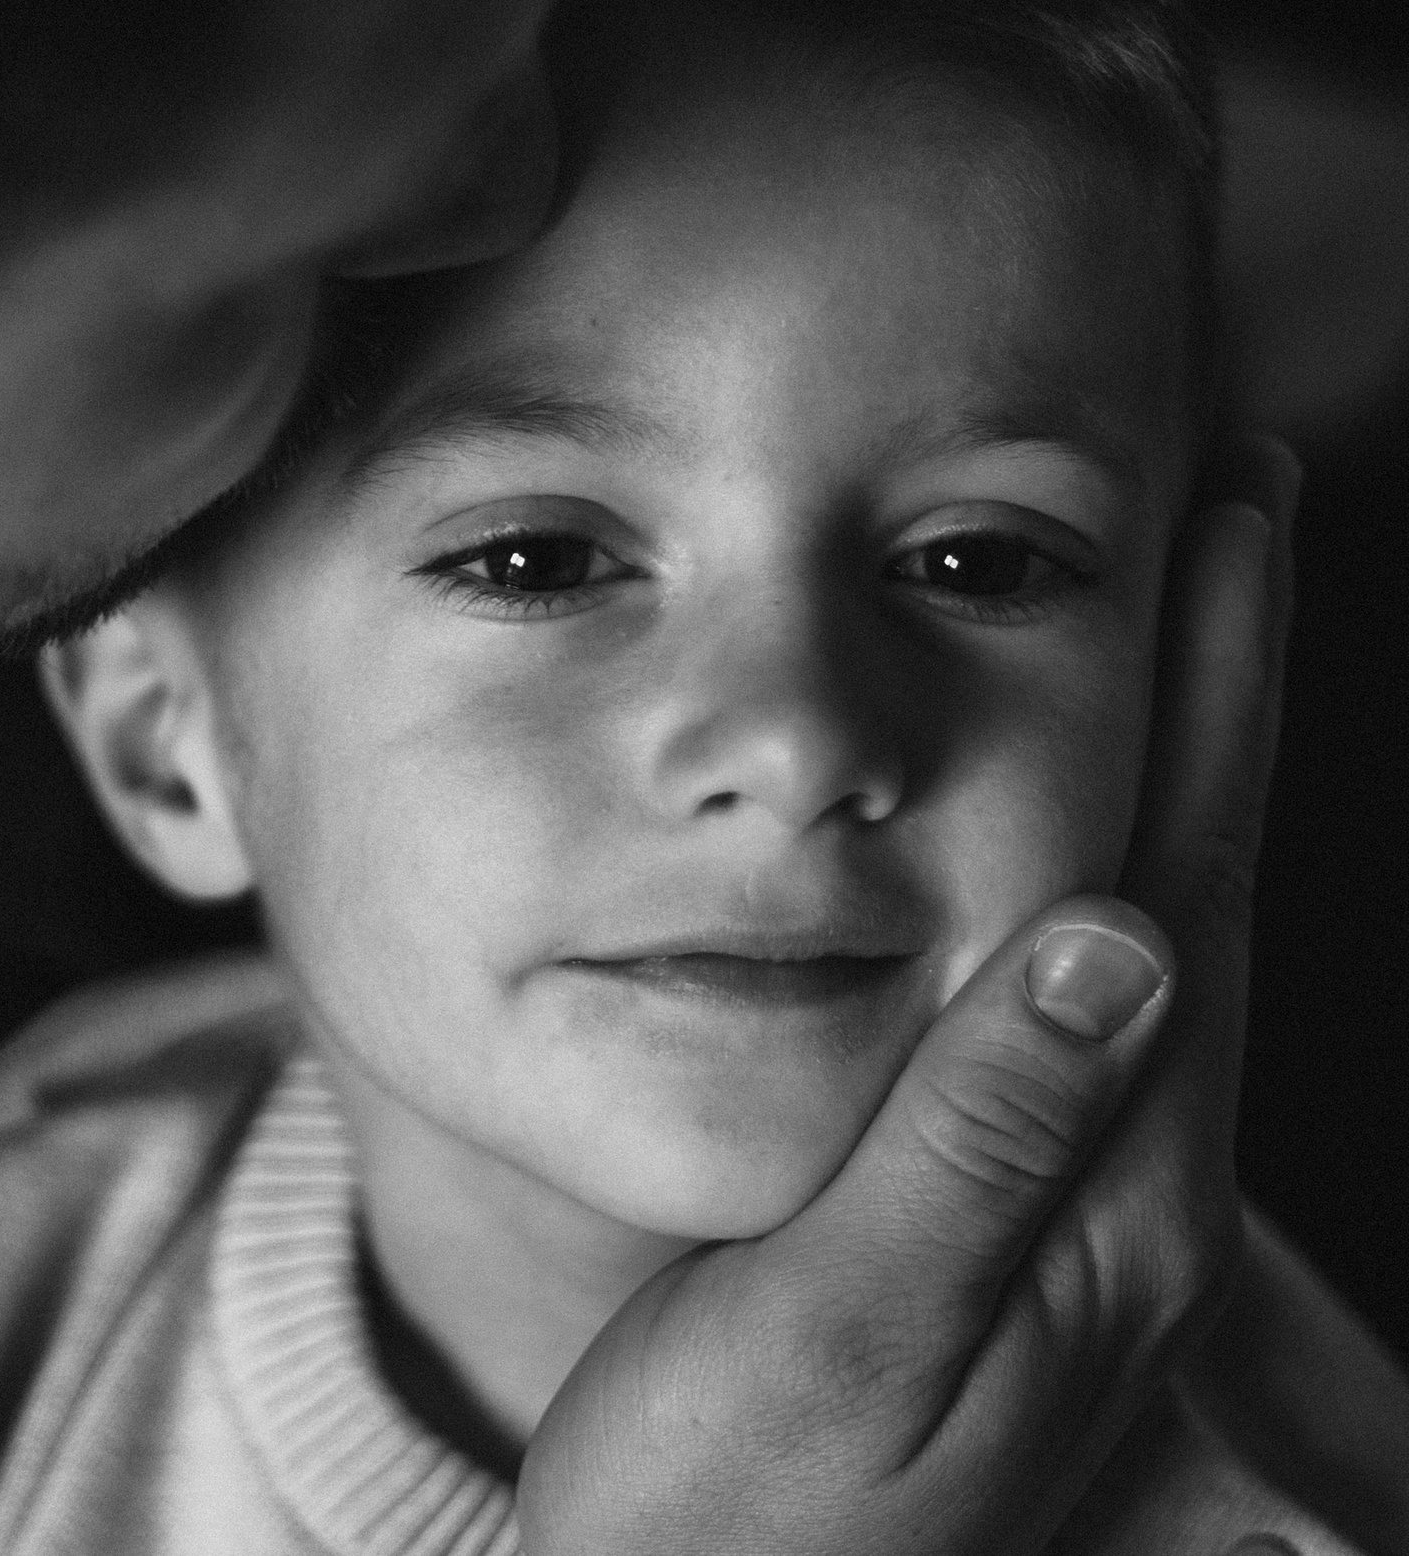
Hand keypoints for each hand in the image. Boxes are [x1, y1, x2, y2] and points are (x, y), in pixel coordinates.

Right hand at [517, 434, 1300, 1554]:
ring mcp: (1076, 1221)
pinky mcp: (1008, 1231)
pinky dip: (1095, 869)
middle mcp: (1125, 1203)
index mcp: (1106, 1209)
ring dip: (1172, 760)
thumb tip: (1122, 936)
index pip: (1185, 893)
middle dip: (1221, 688)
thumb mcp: (844, 1335)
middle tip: (1223, 506)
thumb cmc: (733, 1509)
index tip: (1228, 514)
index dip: (1212, 695)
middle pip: (1203, 891)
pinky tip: (1062, 832)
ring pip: (1154, 940)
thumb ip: (982, 1147)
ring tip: (1168, 618)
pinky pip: (1082, 1008)